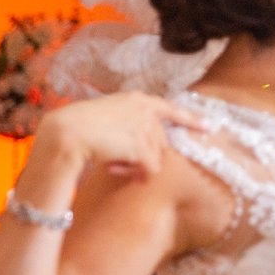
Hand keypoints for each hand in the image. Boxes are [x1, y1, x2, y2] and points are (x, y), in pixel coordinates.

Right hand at [35, 92, 203, 180]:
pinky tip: (113, 169)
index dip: (191, 120)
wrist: (65, 134)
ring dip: (136, 167)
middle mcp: (144, 110)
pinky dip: (134, 174)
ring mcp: (144, 126)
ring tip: (113, 166)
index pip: (170, 109)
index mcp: (136, 99)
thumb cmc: (78, 129)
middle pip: (161, 142)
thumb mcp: (108, 119)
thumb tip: (147, 154)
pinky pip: (150, 169)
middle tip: (120, 165)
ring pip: (156, 157)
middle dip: (145, 157)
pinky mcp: (141, 145)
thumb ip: (130, 128)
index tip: (209, 127)